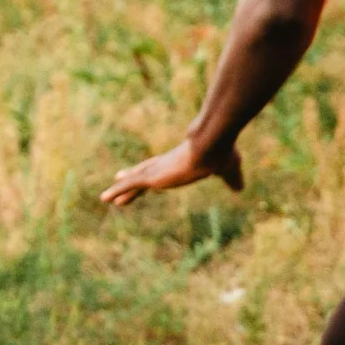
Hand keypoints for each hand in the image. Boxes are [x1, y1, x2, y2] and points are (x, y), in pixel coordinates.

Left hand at [101, 137, 240, 206]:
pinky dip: (117, 191)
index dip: (154, 171)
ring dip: (120, 189)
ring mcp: (158, 170)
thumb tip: (239, 189)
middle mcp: (166, 164)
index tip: (147, 175)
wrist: (213, 145)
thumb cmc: (221, 153)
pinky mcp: (153, 176)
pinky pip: (130, 185)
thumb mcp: (229, 170)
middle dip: (132, 176)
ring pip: (134, 180)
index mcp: (181, 161)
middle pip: (145, 171)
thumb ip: (232, 180)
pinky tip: (104, 199)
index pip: (164, 167)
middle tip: (119, 178)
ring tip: (105, 198)